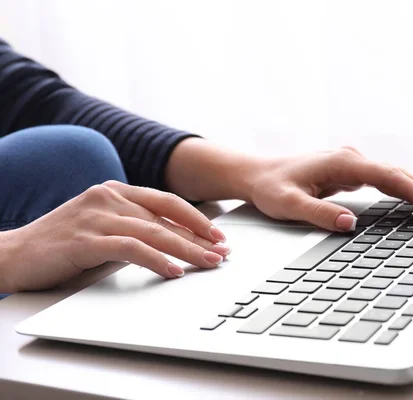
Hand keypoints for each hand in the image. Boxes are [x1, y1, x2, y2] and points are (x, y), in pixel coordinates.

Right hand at [0, 181, 229, 291]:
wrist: (12, 254)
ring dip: (186, 249)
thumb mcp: (104, 228)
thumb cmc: (62, 244)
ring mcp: (96, 216)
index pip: (167, 202)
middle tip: (222, 252)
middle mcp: (108, 198)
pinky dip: (155, 260)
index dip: (196, 219)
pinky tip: (173, 271)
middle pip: (165, 218)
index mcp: (115, 192)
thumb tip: (176, 242)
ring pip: (153, 231)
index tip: (218, 235)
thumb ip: (135, 228)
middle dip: (198, 236)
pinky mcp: (85, 239)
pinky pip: (130, 248)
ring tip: (208, 263)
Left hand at [166, 139, 412, 231]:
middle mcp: (350, 158)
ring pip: (392, 174)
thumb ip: (320, 213)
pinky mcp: (347, 171)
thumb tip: (351, 223)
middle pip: (397, 173)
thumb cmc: (270, 187)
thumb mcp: (289, 204)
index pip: (388, 177)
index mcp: (342, 163)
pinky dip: (401, 188)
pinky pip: (382, 179)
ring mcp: (350, 163)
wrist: (255, 174)